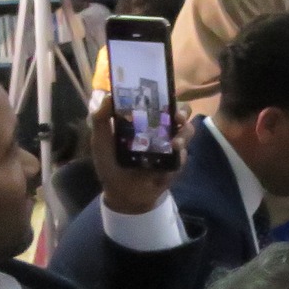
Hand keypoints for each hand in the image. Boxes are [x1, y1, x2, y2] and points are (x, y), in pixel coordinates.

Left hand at [87, 93, 183, 215]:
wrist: (121, 193)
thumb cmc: (110, 163)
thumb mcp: (100, 140)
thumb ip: (101, 119)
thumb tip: (108, 95)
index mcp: (144, 120)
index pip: (159, 101)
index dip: (165, 95)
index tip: (164, 95)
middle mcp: (161, 129)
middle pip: (181, 112)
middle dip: (183, 112)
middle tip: (178, 118)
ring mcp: (170, 145)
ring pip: (187, 131)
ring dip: (184, 135)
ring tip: (175, 145)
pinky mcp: (176, 163)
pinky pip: (183, 157)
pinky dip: (177, 160)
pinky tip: (167, 166)